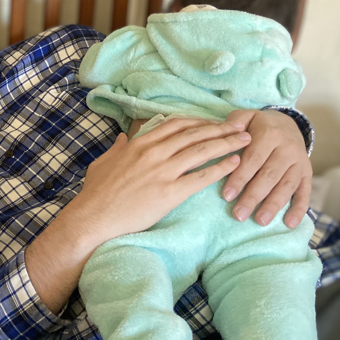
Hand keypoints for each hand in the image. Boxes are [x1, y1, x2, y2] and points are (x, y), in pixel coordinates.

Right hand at [24, 118, 248, 313]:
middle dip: (220, 129)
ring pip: (202, 151)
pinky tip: (234, 164)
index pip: (175, 125)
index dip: (198, 122)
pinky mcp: (170, 192)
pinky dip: (220, 168)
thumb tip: (123, 137)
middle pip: (194, 134)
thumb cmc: (95, 193)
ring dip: (227, 144)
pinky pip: (201, 177)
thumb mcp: (103, 162)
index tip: (212, 123)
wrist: (94, 217)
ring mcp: (163, 171)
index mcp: (139, 144)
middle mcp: (153, 152)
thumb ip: (117, 148)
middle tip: (240, 127)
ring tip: (245, 141)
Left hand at [221, 110, 311, 228]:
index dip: (240, 177)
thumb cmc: (258, 125)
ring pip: (286, 186)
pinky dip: (299, 208)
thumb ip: (235, 122)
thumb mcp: (246, 116)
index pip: (253, 159)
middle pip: (269, 176)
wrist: (287, 123)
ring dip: (273, 205)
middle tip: (239, 214)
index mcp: (270, 134)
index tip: (226, 195)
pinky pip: (305, 192)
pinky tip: (289, 223)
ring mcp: (299, 162)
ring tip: (260, 221)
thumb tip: (228, 131)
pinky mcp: (307, 173)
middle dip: (253, 196)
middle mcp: (288, 149)